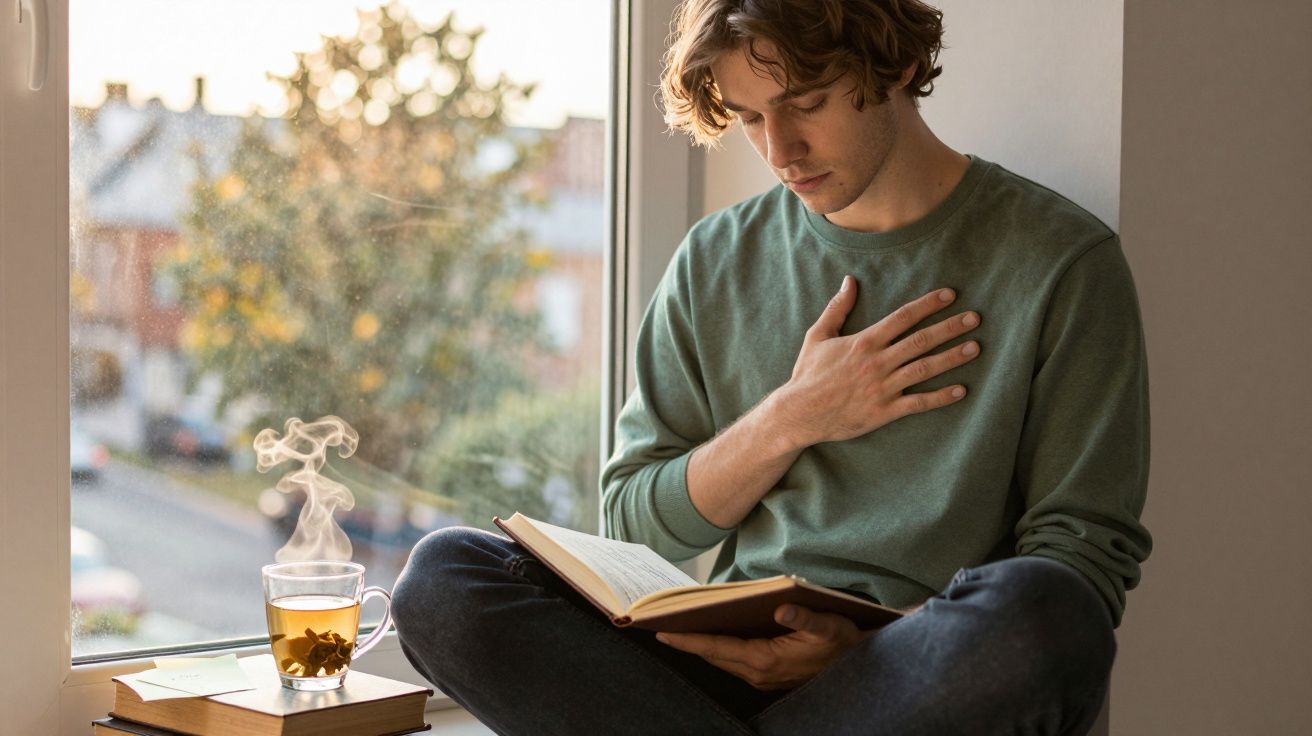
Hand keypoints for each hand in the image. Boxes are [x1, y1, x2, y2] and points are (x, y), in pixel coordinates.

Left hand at [655, 605, 868, 689]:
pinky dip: (716, 649)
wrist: (858, 665)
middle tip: (658, 623)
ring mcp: (761, 677)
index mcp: (767, 660)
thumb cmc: (843, 642)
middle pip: (713, 655)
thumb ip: (806, 617)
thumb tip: (782, 606)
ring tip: (676, 626)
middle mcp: (759, 673)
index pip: (718, 648)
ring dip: (700, 646)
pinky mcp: (766, 676)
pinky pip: (733, 661)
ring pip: (721, 660)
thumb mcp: (831, 625)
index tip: (663, 632)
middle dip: (686, 641)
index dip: (690, 640)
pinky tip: (708, 634)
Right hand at [775, 277, 981, 445]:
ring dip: (952, 357)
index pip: (903, 317)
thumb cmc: (807, 374)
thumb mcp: (818, 336)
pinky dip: (941, 397)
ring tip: (975, 348)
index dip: (928, 304)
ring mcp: (883, 387)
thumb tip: (849, 281)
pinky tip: (961, 390)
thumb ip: (837, 308)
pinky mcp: (884, 411)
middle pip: (921, 340)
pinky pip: (919, 403)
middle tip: (975, 318)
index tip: (950, 295)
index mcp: (864, 341)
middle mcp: (878, 362)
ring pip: (925, 369)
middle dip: (950, 327)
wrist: (800, 413)